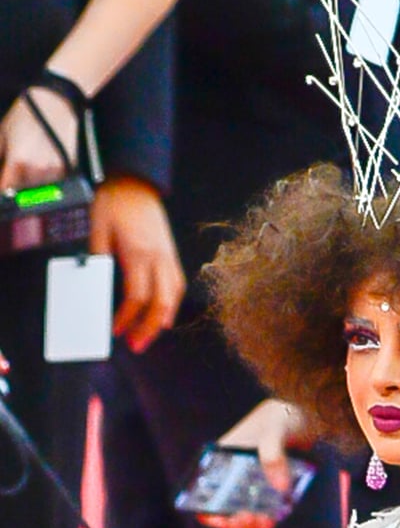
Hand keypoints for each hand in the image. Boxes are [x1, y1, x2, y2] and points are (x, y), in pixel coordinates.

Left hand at [0, 91, 77, 190]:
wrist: (55, 102)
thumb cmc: (26, 115)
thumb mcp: (2, 133)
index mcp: (18, 162)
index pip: (6, 190)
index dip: (4, 193)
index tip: (4, 193)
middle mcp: (37, 170)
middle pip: (25, 195)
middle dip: (18, 191)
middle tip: (16, 181)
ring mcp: (55, 170)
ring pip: (42, 193)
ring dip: (34, 189)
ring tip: (30, 175)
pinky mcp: (68, 167)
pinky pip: (56, 184)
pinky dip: (48, 182)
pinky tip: (43, 171)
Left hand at [90, 176, 185, 352]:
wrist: (136, 183)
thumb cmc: (115, 204)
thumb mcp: (97, 229)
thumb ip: (98, 258)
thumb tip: (94, 287)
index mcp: (139, 253)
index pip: (137, 296)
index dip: (127, 317)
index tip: (114, 330)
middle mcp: (158, 257)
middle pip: (162, 302)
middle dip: (150, 328)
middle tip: (136, 345)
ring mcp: (168, 255)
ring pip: (175, 295)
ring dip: (164, 319)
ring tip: (150, 334)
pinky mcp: (171, 253)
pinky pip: (177, 284)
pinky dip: (172, 303)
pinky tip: (164, 313)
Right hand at [198, 400, 309, 527]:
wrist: (304, 420)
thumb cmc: (282, 418)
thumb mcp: (277, 428)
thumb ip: (274, 453)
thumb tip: (280, 488)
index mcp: (221, 457)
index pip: (202, 487)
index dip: (204, 506)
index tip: (215, 515)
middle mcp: (232, 475)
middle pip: (222, 507)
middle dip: (231, 521)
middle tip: (246, 518)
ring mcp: (250, 486)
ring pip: (242, 514)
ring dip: (250, 525)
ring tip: (264, 521)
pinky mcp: (269, 493)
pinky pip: (263, 513)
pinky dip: (267, 519)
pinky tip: (275, 517)